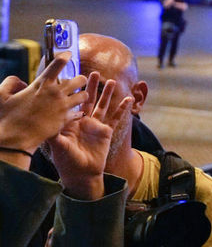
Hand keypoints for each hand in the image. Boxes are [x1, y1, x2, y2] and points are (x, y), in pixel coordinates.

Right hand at [0, 54, 87, 153]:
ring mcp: (62, 107)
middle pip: (80, 79)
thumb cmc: (6, 118)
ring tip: (75, 99)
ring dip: (80, 96)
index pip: (57, 64)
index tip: (68, 54)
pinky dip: (77, 112)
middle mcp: (55, 93)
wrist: (14, 140)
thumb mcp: (1, 96)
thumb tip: (21, 82)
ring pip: (84, 95)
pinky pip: (79, 113)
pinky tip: (74, 113)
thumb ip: (11, 83)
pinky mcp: (65, 120)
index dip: (64, 56)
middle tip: (74, 84)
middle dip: (79, 80)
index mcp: (41, 84)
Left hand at [48, 74, 130, 199]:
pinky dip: (122, 109)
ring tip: (112, 81)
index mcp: (70, 122)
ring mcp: (96, 126)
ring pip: (103, 106)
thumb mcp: (58, 146)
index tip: (73, 76)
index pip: (72, 102)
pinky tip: (128, 99)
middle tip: (93, 72)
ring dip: (107, 94)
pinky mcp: (106, 132)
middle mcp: (83, 121)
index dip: (73, 91)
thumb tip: (48, 121)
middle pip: (88, 100)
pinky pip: (116, 118)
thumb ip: (55, 134)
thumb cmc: (66, 161)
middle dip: (91, 87)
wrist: (82, 174)